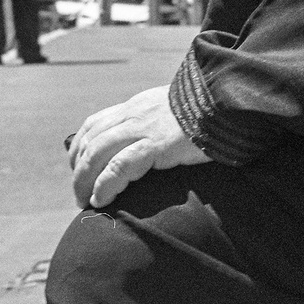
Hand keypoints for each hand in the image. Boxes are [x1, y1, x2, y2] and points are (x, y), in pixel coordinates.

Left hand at [69, 85, 210, 208]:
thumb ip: (154, 124)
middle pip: (91, 141)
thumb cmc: (205, 113)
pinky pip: (120, 166)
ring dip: (85, 180)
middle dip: (79, 170)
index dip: (80, 148)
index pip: (94, 124)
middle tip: (79, 194)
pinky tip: (101, 199)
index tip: (78, 168)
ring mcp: (143, 128)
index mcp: (135, 107)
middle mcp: (133, 115)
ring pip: (98, 154)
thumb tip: (148, 147)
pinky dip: (105, 184)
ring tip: (85, 201)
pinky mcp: (156, 144)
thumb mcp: (171, 111)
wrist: (226, 102)